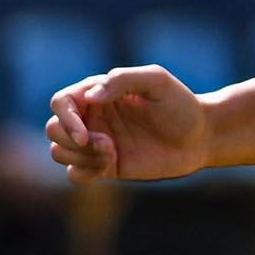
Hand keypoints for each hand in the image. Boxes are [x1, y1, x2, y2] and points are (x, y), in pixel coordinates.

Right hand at [45, 65, 207, 183]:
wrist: (201, 137)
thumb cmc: (180, 105)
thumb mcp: (156, 81)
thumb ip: (121, 80)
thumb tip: (91, 96)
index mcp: (98, 93)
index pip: (60, 103)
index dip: (65, 120)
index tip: (86, 135)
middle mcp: (92, 116)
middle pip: (53, 129)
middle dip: (72, 140)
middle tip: (107, 144)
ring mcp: (96, 142)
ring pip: (58, 151)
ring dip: (79, 157)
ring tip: (111, 154)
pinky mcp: (105, 166)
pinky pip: (74, 174)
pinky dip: (83, 173)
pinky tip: (109, 166)